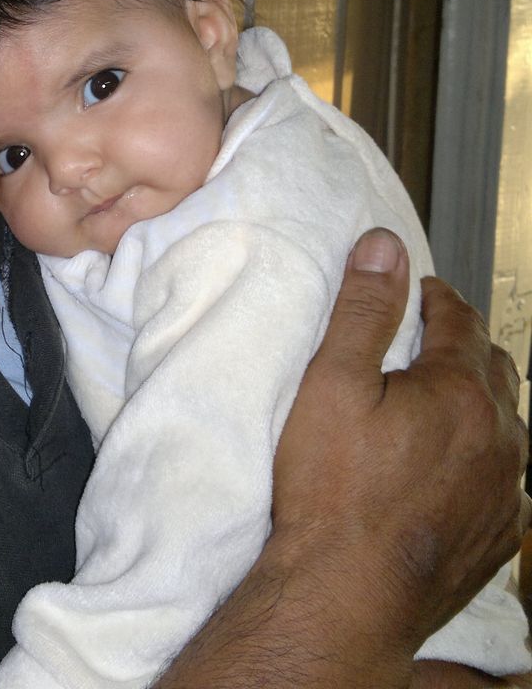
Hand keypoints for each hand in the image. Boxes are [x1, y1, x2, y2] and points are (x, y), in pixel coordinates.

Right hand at [273, 228, 529, 650]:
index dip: (437, 299)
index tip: (422, 292)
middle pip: (495, 369)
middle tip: (431, 342)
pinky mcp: (500, 534)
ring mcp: (506, 491)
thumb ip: (362, 312)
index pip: (459, 322)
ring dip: (481, 404)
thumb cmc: (331, 491)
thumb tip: (382, 247)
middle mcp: (500, 438)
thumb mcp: (331, 386)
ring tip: (443, 404)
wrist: (344, 592)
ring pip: (509, 426)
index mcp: (459, 393)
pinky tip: (457, 468)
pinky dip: (486, 459)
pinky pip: (509, 481)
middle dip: (465, 347)